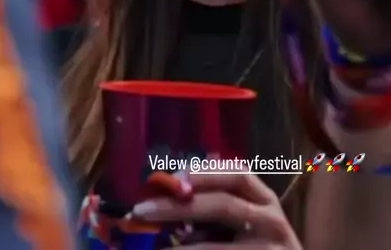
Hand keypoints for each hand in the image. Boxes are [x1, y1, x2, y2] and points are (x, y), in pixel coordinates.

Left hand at [132, 172, 301, 248]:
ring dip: (186, 238)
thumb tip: (169, 199)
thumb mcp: (247, 222)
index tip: (173, 176)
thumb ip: (218, 208)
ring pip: (224, 235)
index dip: (205, 172)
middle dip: (181, 205)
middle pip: (225, 203)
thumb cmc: (263, 246)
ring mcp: (272, 246)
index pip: (238, 174)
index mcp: (265, 199)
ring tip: (155, 240)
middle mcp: (272, 218)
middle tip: (144, 209)